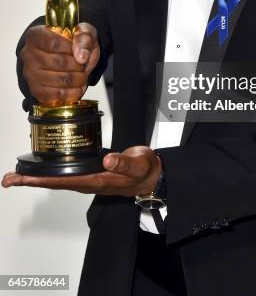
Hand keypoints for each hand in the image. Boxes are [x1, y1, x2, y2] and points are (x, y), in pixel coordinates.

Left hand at [1, 147, 161, 196]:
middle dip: (31, 181)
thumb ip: (124, 162)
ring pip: (57, 180)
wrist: (151, 176)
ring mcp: (88, 179)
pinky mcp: (90, 173)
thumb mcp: (139, 163)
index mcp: (98, 180)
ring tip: (18, 176)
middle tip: (9, 179)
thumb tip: (108, 160)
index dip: (42, 180)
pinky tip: (43, 169)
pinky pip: (65, 175)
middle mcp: (89, 182)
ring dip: (37, 178)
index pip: (64, 181)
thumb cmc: (145, 170)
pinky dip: (50, 173)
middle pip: (54, 183)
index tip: (24, 179)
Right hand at [21, 22, 99, 105]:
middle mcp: (28, 54)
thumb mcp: (83, 32)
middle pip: (58, 62)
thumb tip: (82, 56)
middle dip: (78, 65)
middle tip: (84, 65)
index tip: (82, 51)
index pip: (53, 43)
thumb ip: (84, 38)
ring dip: (77, 79)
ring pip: (58, 80)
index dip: (72, 49)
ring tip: (83, 75)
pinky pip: (55, 95)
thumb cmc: (72, 42)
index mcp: (36, 35)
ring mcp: (30, 73)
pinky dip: (71, 93)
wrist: (66, 55)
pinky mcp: (35, 90)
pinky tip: (78, 87)